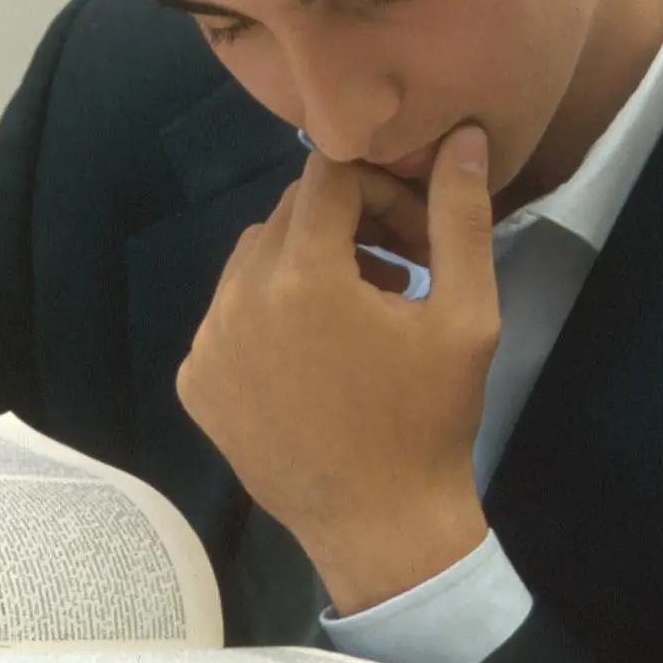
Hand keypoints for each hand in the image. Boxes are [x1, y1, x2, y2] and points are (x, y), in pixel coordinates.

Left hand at [178, 127, 500, 616]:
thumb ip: (459, 216)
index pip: (330, 176)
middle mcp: (239, 300)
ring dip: (308, 265)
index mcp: (304, 276)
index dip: (381, 192)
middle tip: (401, 274)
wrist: (382, 526)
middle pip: (291, 213)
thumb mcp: (467, 313)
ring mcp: (208, 345)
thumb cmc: (431, 418)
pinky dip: (270, 315)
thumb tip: (462, 136)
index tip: (416, 239)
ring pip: (255, 259)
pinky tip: (316, 358)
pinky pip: (230, 314)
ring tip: (362, 314)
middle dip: (348, 226)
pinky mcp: (195, 382)